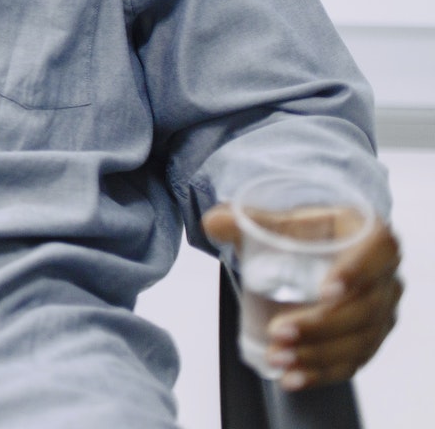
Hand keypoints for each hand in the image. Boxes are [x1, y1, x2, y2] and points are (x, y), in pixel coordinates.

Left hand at [205, 204, 402, 389]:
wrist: (321, 253)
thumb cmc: (308, 234)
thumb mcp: (284, 222)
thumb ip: (250, 220)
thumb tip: (213, 223)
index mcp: (373, 238)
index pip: (379, 251)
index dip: (357, 272)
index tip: (325, 291)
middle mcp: (386, 279)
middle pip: (365, 308)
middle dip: (320, 325)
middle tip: (278, 332)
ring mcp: (381, 314)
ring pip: (359, 341)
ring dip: (317, 355)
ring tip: (277, 358)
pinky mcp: (369, 340)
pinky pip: (352, 363)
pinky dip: (322, 374)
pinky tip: (292, 379)